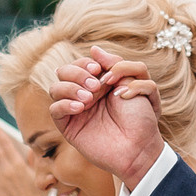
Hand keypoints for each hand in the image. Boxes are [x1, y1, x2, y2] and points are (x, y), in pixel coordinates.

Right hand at [50, 48, 163, 186]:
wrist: (140, 146)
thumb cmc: (139, 116)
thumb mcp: (131, 81)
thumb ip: (113, 62)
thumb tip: (94, 49)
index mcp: (99, 83)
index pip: (80, 64)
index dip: (85, 63)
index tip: (99, 70)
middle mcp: (85, 95)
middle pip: (63, 72)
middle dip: (77, 73)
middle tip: (96, 86)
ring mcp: (76, 111)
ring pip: (55, 88)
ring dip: (71, 87)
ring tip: (89, 99)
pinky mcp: (69, 127)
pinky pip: (55, 109)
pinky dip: (65, 104)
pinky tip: (81, 108)